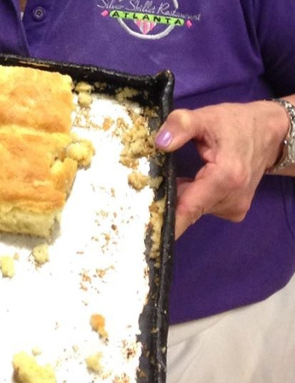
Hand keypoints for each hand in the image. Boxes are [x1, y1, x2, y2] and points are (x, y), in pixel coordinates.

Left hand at [154, 100, 289, 238]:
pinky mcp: (234, 210)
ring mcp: (234, 207)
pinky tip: (194, 181)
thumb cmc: (236, 124)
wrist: (270, 133)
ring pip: (193, 210)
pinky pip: (202, 208)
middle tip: (150, 184)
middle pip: (187, 209)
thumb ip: (181, 125)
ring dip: (181, 197)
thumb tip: (160, 142)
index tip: (145, 232)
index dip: (166, 222)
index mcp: (226, 177)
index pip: (189, 209)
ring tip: (179, 176)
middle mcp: (232, 198)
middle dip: (166, 201)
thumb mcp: (206, 117)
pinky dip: (193, 198)